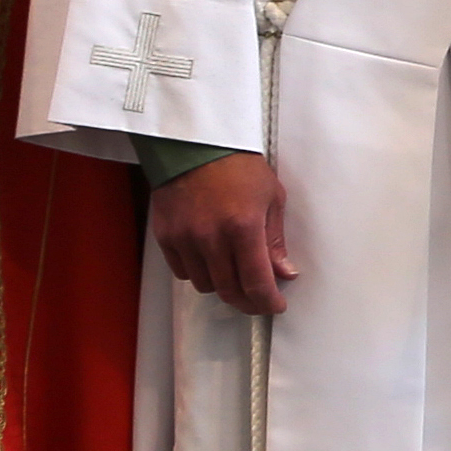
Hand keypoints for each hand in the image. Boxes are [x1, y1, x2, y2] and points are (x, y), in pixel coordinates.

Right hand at [153, 152, 295, 315]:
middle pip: (229, 290)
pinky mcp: (166, 237)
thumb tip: (284, 272)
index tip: (275, 306)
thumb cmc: (238, 165)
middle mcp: (212, 238)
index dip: (268, 301)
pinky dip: (199, 272)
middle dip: (248, 301)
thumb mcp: (271, 197)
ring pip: (205, 285)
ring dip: (223, 286)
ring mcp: (185, 239)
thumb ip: (275, 240)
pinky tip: (210, 260)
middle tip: (259, 300)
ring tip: (234, 272)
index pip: (256, 282)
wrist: (195, 144)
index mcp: (244, 227)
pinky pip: (183, 272)